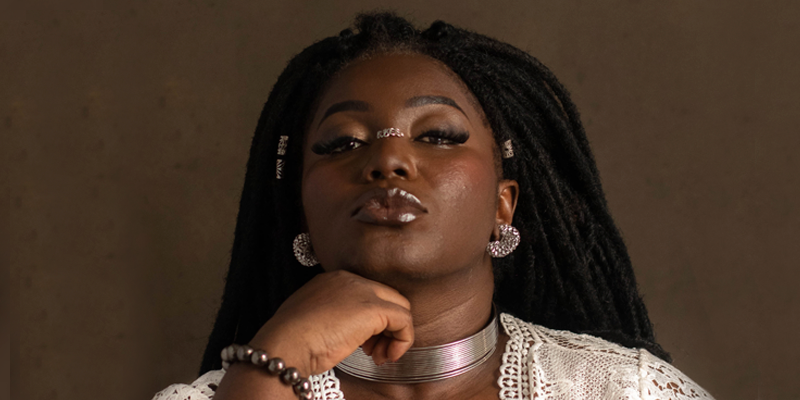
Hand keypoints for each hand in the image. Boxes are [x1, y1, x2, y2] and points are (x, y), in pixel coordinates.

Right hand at [249, 270, 414, 375]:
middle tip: (374, 352)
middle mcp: (350, 280)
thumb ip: (333, 316)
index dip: (372, 322)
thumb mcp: (312, 320)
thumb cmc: (292, 340)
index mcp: (334, 280)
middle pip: (387, 299)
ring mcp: (363, 291)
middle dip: (386, 328)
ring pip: (399, 308)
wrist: (285, 344)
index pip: (368, 295)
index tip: (364, 344)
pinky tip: (386, 357)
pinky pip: (404, 321)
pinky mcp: (374, 308)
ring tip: (378, 357)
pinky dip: (402, 341)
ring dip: (394, 336)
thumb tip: (346, 330)